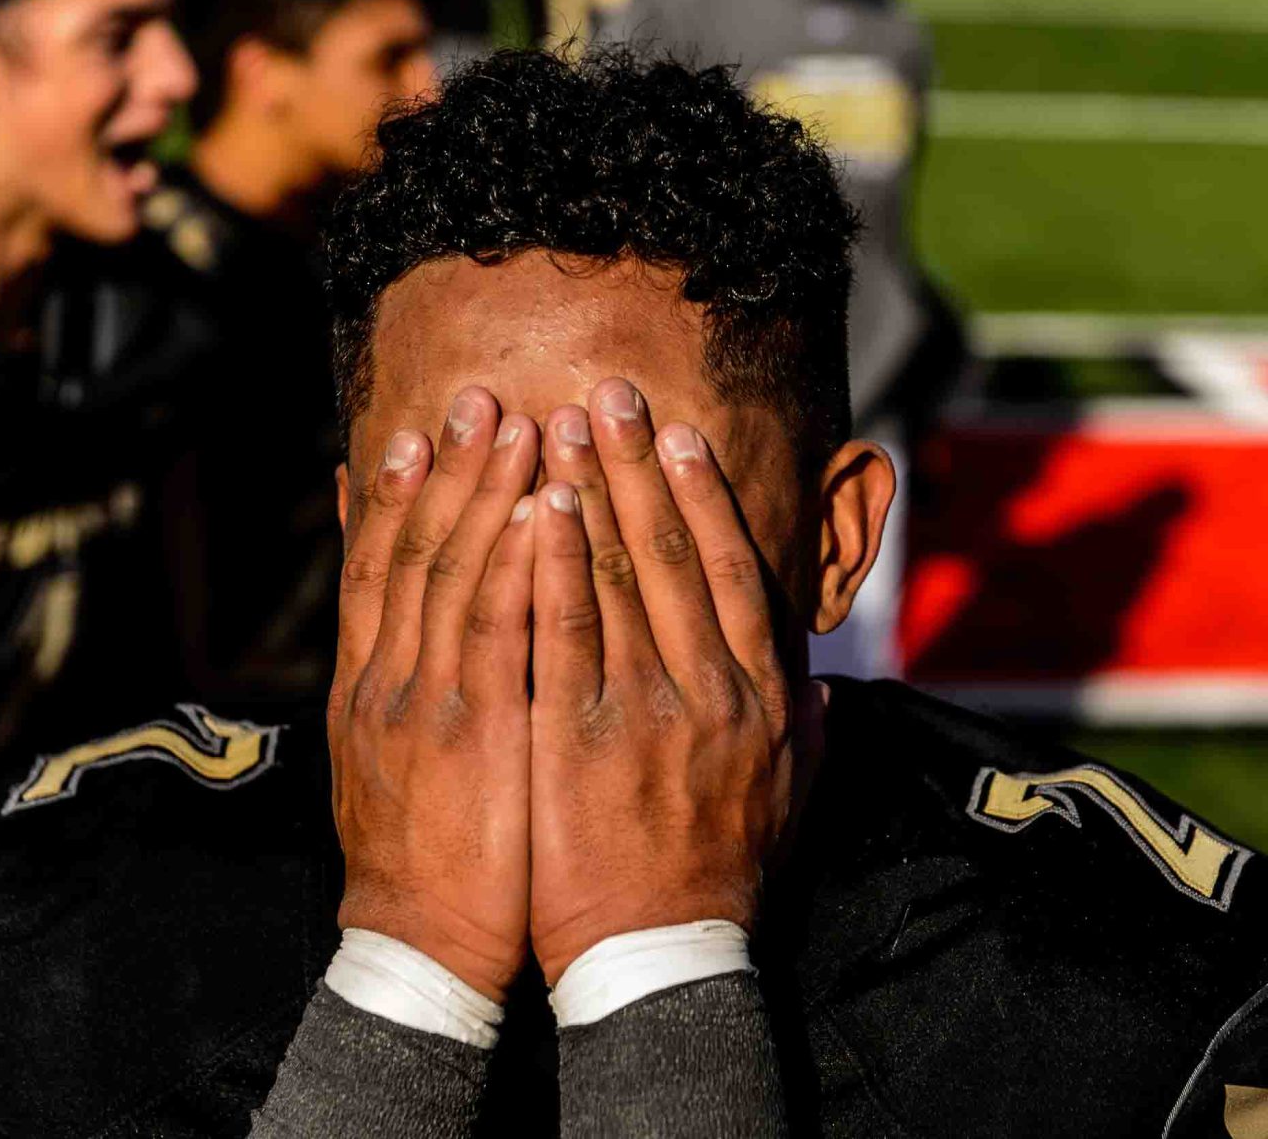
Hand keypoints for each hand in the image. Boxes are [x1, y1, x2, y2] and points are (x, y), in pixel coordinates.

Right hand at [329, 388, 539, 1001]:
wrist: (418, 940)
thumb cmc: (419, 850)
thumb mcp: (385, 758)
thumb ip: (399, 682)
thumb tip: (408, 625)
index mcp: (367, 682)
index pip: (373, 568)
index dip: (392, 494)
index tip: (416, 429)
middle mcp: (386, 675)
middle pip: (410, 550)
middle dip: (443, 469)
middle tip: (475, 397)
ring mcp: (423, 698)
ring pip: (449, 571)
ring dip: (483, 491)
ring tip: (515, 423)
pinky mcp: (472, 729)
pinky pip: (494, 627)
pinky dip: (512, 560)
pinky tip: (541, 509)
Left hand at [528, 379, 794, 984]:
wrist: (661, 955)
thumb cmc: (721, 872)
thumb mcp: (790, 797)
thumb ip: (806, 727)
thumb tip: (819, 678)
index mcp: (759, 693)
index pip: (732, 571)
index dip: (703, 495)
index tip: (678, 433)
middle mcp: (711, 687)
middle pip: (670, 553)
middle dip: (638, 464)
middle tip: (608, 392)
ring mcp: (646, 709)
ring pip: (616, 577)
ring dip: (587, 492)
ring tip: (559, 424)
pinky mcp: (580, 738)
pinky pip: (565, 633)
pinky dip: (550, 565)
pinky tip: (529, 510)